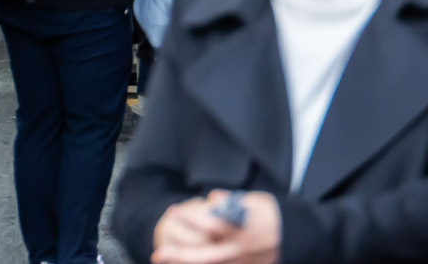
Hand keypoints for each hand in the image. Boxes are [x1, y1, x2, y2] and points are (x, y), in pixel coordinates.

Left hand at [152, 194, 280, 263]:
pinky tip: (185, 262)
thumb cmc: (273, 214)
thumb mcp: (254, 200)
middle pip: (206, 255)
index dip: (190, 219)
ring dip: (188, 263)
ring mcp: (244, 261)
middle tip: (158, 254)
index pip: (210, 224)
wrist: (298, 235)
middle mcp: (241, 248)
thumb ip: (231, 201)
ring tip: (165, 260)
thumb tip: (213, 199)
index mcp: (242, 228)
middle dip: (180, 255)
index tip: (173, 212)